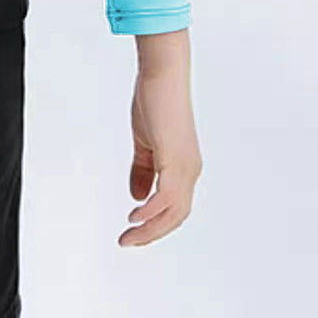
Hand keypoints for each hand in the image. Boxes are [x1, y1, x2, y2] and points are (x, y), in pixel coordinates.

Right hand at [118, 29, 201, 246]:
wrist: (163, 75)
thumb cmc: (155, 101)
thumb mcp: (145, 142)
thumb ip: (142, 170)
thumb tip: (138, 198)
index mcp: (184, 166)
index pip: (175, 207)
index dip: (156, 223)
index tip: (133, 231)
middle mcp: (190, 171)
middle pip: (177, 216)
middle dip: (152, 233)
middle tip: (127, 241)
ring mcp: (185, 167)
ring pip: (174, 213)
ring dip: (150, 229)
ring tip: (128, 237)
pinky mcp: (175, 160)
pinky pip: (167, 197)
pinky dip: (151, 211)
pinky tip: (135, 216)